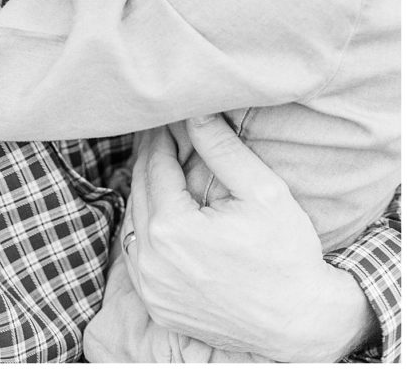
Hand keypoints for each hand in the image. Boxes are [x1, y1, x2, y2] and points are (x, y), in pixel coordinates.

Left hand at [124, 117, 376, 361]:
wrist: (301, 324)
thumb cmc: (287, 255)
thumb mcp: (262, 191)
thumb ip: (222, 147)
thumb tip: (195, 111)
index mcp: (171, 227)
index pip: (155, 163)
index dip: (162, 136)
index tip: (170, 118)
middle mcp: (150, 259)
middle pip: (139, 188)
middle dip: (153, 158)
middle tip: (167, 134)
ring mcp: (150, 287)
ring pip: (133, 220)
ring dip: (147, 191)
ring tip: (167, 168)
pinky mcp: (156, 305)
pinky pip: (137, 255)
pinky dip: (146, 229)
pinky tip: (164, 212)